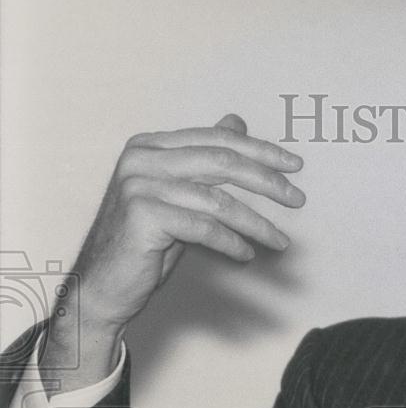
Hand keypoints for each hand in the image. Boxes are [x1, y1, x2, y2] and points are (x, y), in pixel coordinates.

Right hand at [40, 114, 304, 390]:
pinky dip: (232, 242)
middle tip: (298, 199)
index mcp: (150, 145)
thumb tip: (237, 122)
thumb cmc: (148, 239)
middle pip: (222, 163)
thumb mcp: (180, 193)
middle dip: (267, 181)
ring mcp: (139, 185)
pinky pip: (204, 227)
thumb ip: (204, 159)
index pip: (217, 140)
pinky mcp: (142, 215)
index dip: (260, 151)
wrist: (104, 284)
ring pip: (218, 200)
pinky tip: (246, 254)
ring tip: (280, 241)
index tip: (295, 166)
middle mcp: (141, 159)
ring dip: (257, 223)